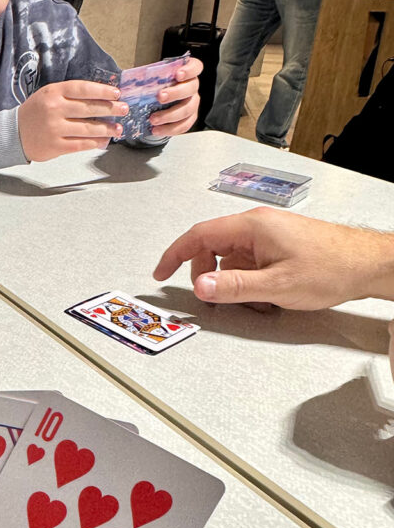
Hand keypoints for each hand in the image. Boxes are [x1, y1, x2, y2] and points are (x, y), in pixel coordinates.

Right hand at [18, 80, 125, 161]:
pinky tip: (104, 141)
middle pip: (88, 109)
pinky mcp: (56, 146)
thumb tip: (100, 98)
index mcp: (54, 92)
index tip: (116, 93)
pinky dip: (95, 142)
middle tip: (124, 110)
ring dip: (106, 129)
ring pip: (87, 129)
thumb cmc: (35, 113)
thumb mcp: (49, 95)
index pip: (83, 89)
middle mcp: (54, 109)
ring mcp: (55, 129)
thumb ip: (71, 95)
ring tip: (118, 128)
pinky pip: (81, 144)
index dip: (102, 91)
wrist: (14, 134)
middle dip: (110, 109)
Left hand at [148, 57, 202, 138]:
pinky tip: (157, 130)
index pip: (195, 67)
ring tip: (153, 119)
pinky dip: (170, 129)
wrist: (159, 99)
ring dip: (169, 115)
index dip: (188, 70)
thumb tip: (132, 82)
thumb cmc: (158, 84)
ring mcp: (193, 102)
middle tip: (160, 97)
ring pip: (187, 109)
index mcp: (188, 72)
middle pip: (190, 89)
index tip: (177, 74)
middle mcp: (193, 86)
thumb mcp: (155, 77)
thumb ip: (151, 77)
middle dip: (175, 93)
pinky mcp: (190, 118)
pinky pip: (184, 125)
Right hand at [153, 208, 393, 309]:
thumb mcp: (277, 286)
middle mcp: (258, 226)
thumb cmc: (330, 268)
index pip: (199, 235)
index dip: (175, 254)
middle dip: (206, 274)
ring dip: (231, 281)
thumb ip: (234, 287)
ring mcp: (268, 235)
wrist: (367, 265)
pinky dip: (248, 281)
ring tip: (250, 301)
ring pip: (231, 258)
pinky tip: (265, 297)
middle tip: (211, 297)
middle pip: (212, 246)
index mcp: (252, 228)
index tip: (161, 272)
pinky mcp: (277, 245)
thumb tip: (201, 287)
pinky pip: (249, 262)